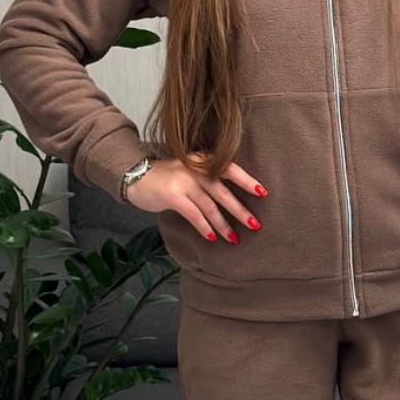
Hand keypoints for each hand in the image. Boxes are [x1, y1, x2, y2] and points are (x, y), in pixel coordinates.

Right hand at [124, 153, 266, 244]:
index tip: (264, 193)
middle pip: (223, 191)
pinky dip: (204, 227)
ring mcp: (183, 181)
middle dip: (240, 210)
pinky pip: (193, 214)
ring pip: (210, 206)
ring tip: (235, 239)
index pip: (230, 168)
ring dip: (224, 225)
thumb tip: (233, 199)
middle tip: (255, 225)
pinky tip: (212, 238)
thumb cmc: (168, 178)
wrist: (136, 177)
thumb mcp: (190, 171)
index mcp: (202, 160)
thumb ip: (208, 178)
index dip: (247, 180)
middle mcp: (195, 168)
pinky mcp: (172, 195)